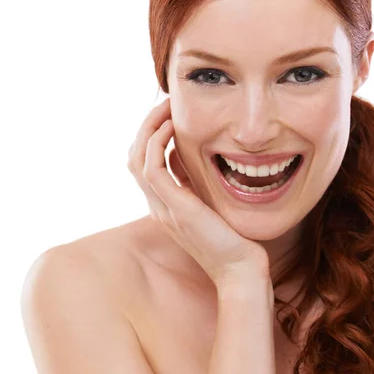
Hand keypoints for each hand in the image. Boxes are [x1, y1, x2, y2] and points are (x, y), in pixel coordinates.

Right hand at [127, 98, 270, 287]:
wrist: (241, 270)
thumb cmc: (234, 239)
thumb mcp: (213, 204)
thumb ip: (200, 184)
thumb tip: (195, 156)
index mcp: (164, 205)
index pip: (143, 163)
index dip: (152, 135)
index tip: (172, 113)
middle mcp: (157, 205)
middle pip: (133, 156)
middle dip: (147, 125)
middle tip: (167, 103)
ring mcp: (162, 207)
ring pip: (136, 158)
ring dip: (149, 127)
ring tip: (167, 107)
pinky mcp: (174, 207)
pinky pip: (151, 167)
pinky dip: (156, 142)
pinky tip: (173, 126)